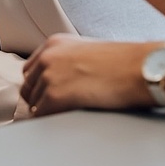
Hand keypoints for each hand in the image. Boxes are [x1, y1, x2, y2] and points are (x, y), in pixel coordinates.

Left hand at [20, 34, 153, 116]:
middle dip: (39, 100)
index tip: (45, 95)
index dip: (38, 85)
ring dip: (46, 112)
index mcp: (54, 43)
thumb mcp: (87, 51)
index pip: (30, 69)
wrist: (137, 67)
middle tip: (56, 110)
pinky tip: (68, 119)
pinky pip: (41, 117)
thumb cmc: (121, 61)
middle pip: (28, 88)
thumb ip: (67, 61)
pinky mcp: (55, 96)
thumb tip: (59, 82)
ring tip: (66, 114)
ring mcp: (49, 76)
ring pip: (33, 105)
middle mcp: (47, 57)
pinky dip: (51, 122)